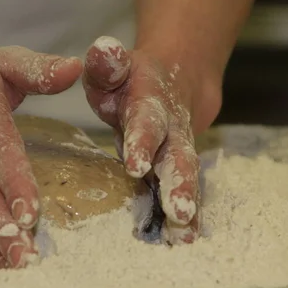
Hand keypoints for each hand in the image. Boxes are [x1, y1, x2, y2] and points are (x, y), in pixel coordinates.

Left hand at [83, 36, 220, 243]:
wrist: (177, 81)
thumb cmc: (131, 80)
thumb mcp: (115, 66)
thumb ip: (107, 63)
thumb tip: (101, 49)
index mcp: (150, 102)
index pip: (146, 121)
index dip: (142, 142)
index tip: (137, 165)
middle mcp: (171, 129)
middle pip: (178, 155)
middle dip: (178, 183)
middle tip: (178, 211)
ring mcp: (180, 150)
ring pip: (186, 177)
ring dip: (187, 204)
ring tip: (185, 234)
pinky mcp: (181, 167)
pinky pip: (185, 189)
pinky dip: (187, 214)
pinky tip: (184, 238)